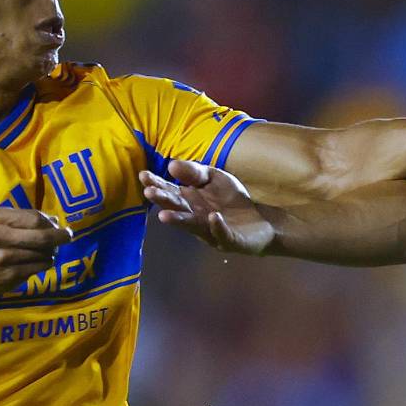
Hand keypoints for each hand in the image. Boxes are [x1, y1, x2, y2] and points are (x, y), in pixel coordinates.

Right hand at [0, 208, 70, 294]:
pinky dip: (45, 263)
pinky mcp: (8, 274)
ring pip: (42, 253)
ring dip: (51, 252)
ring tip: (50, 252)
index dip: (51, 223)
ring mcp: (3, 257)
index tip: (59, 226)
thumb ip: (24, 219)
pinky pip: (38, 267)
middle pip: (41, 236)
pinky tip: (42, 262)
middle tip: (68, 237)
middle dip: (60, 237)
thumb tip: (55, 221)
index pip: (35, 218)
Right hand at [140, 160, 276, 255]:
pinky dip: (217, 226)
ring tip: (165, 216)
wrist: (262, 219)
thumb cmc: (231, 200)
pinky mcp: (231, 241)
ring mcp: (211, 232)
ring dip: (179, 221)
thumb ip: (195, 172)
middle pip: (177, 209)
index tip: (143, 175)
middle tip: (149, 193)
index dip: (157, 185)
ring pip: (193, 226)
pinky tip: (213, 217)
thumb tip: (171, 164)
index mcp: (190, 202)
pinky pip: (222, 234)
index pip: (170, 192)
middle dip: (164, 201)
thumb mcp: (214, 178)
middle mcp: (196, 218)